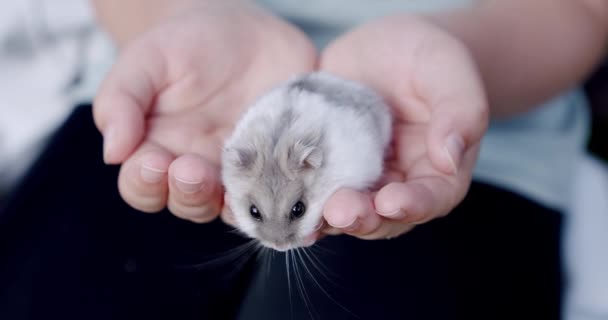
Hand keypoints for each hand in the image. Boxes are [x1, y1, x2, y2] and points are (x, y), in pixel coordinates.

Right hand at [94, 3, 315, 221]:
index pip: (142, 185)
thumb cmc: (186, 44)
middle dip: (188, 193)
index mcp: (157, 149)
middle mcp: (197, 168)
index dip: (145, 183)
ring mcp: (240, 170)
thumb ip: (122, 99)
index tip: (153, 163)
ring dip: (231, 201)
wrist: (242, 31)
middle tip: (193, 169)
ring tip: (235, 179)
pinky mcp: (277, 163)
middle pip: (187, 203)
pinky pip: (279, 189)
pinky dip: (281, 195)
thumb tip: (112, 151)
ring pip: (232, 205)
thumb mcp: (146, 59)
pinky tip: (282, 186)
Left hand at [319, 16, 488, 238]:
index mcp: (437, 170)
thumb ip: (459, 110)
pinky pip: (313, 186)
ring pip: (345, 208)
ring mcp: (359, 177)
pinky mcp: (326, 166)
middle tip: (339, 212)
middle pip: (383, 215)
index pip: (432, 198)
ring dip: (325, 215)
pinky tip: (281, 193)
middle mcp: (397, 182)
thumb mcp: (447, 71)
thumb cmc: (427, 58)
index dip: (413, 205)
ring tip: (307, 212)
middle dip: (362, 217)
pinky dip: (299, 194)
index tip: (391, 202)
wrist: (386, 49)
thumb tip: (450, 156)